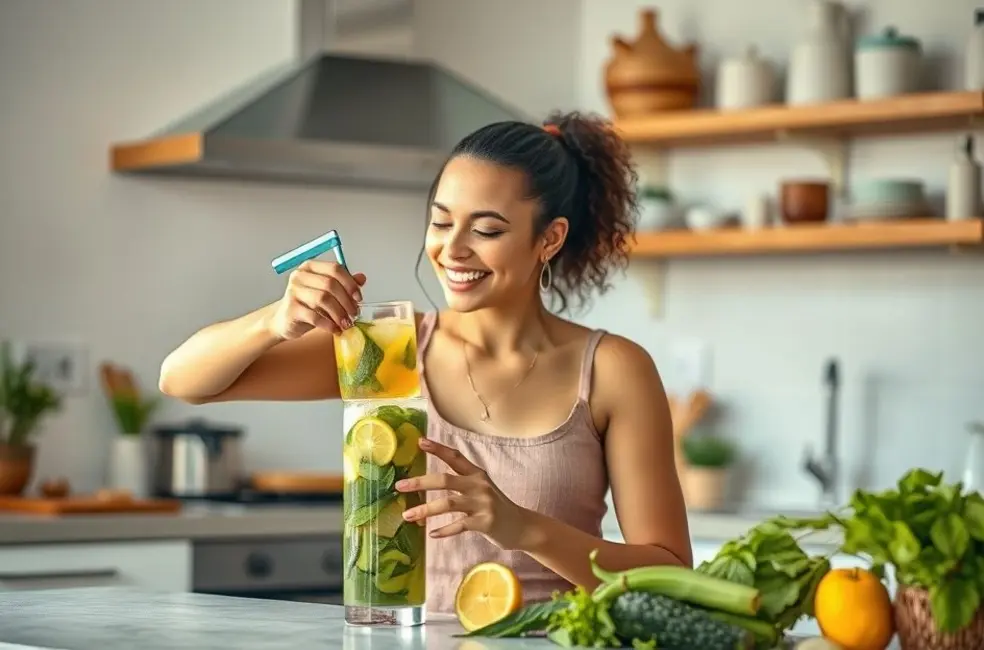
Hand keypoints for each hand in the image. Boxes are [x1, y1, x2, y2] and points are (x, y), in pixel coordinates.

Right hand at [268, 260, 365, 339]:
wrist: (285, 321)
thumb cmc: (308, 305)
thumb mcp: (328, 293)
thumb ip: (343, 284)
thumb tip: (362, 278)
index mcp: (310, 267)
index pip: (335, 268)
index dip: (350, 283)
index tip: (359, 298)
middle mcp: (300, 275)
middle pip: (330, 284)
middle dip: (346, 301)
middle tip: (354, 314)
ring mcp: (293, 291)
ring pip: (323, 299)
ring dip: (339, 314)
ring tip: (346, 323)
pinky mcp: (291, 309)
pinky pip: (315, 316)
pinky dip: (329, 325)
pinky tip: (335, 330)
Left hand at [395, 438, 534, 550]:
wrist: (522, 526)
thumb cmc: (496, 507)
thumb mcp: (481, 489)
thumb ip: (460, 484)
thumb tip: (428, 483)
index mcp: (477, 474)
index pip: (455, 457)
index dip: (438, 448)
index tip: (420, 442)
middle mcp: (479, 485)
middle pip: (445, 480)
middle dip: (420, 482)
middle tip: (400, 486)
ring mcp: (483, 504)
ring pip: (448, 503)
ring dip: (425, 510)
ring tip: (407, 516)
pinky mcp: (485, 522)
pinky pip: (459, 526)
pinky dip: (444, 530)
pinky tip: (432, 534)